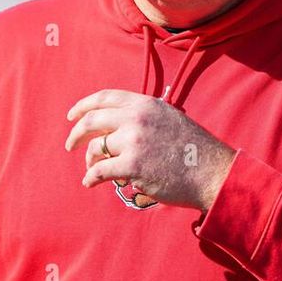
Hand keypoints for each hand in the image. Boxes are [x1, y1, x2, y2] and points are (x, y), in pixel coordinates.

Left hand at [64, 89, 235, 211]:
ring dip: (89, 160)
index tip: (71, 116)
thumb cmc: (192, 148)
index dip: (83, 105)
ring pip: (96, 149)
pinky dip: (91, 178)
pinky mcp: (133, 166)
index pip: (104, 97)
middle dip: (76, 134)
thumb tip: (113, 126)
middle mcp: (136, 118)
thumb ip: (143, 116)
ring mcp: (134, 142)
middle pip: (92, 121)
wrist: (211, 171)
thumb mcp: (168, 118)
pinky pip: (100, 172)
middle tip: (71, 145)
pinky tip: (90, 183)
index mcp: (145, 104)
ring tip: (91, 169)